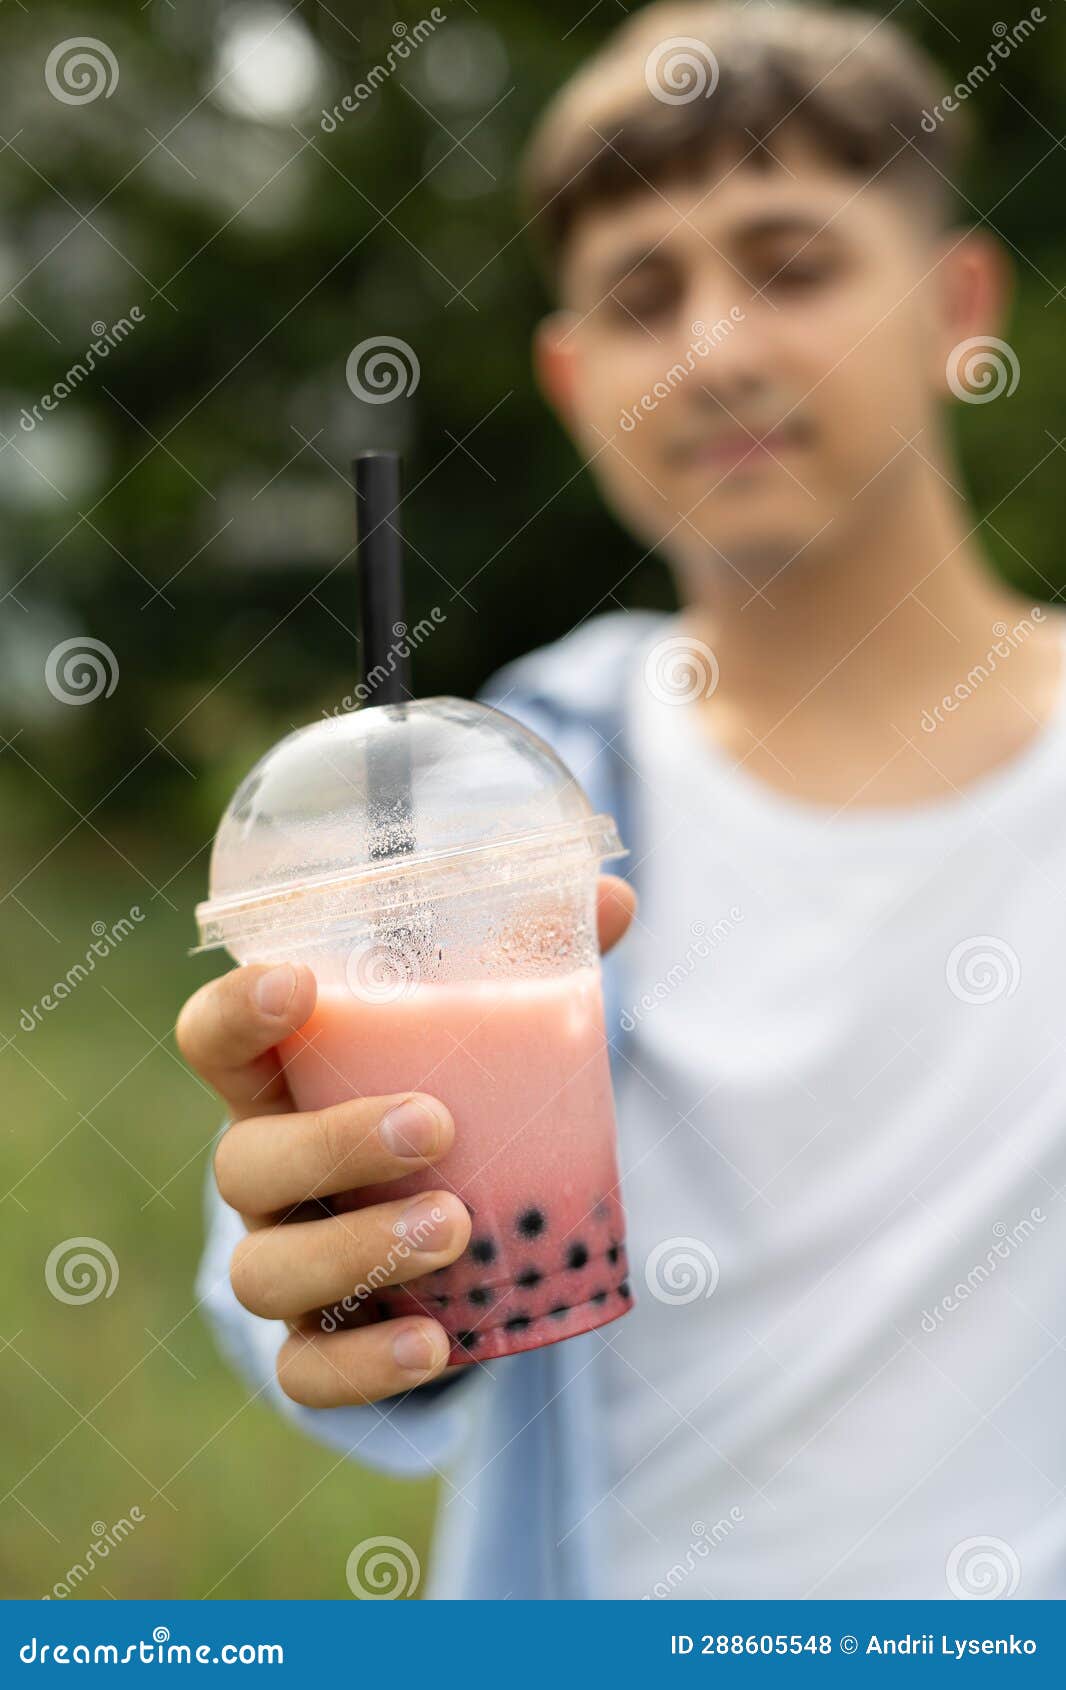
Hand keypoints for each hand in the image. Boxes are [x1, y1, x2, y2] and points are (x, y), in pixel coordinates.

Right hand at [177, 874, 635, 1405]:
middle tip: (434, 1124)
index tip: (297, 982)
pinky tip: (437, 1342)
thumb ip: (533, 963)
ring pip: (265, 1271)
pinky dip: (364, 1365)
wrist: (449, 1239)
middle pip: (243, 1162)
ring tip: (456, 1228)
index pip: (215, 1042)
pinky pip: (307, 1373)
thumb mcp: (481, 1038)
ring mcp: (282, 1263)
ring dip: (356, 1251)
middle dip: (332, 1142)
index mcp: (285, 1084)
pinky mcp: (316, 1347)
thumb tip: (613, 896)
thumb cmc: (451, 1105)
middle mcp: (265, 1174)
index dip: (236, 1012)